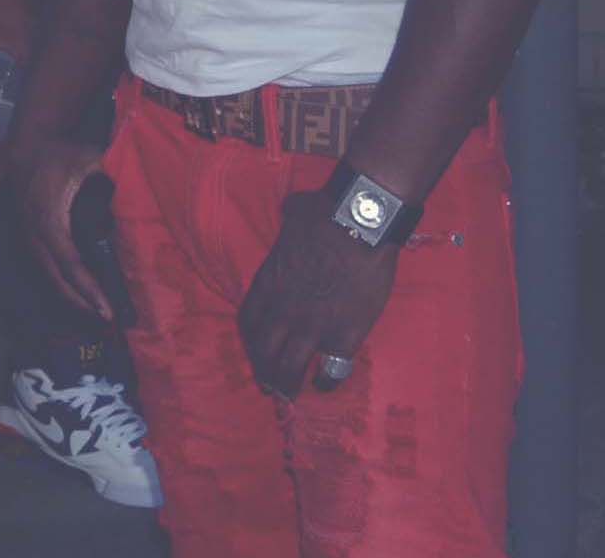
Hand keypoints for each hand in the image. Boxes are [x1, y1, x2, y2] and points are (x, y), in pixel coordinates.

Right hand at [10, 138, 115, 319]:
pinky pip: (46, 271)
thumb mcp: (86, 156)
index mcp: (49, 219)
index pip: (70, 263)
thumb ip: (112, 169)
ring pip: (49, 279)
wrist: (24, 150)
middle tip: (108, 322)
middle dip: (82, 304)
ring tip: (99, 316)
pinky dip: (64, 287)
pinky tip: (82, 297)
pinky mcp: (29, 240)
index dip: (88, 289)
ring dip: (73, 300)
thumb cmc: (58, 154)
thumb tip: (140, 180)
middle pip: (57, 280)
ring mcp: (28, 239)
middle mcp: (35, 235)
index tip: (106, 309)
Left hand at [236, 189, 399, 399]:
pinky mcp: (343, 336)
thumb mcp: (292, 216)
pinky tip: (326, 385)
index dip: (250, 340)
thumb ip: (289, 222)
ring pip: (289, 367)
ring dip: (286, 384)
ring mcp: (311, 327)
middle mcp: (281, 311)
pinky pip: (331, 369)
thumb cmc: (324, 213)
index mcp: (267, 284)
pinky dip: (327, 381)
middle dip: (263, 370)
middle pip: (263, 351)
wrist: (356, 224)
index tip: (256, 348)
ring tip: (287, 395)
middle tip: (267, 384)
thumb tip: (293, 208)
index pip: (248, 321)